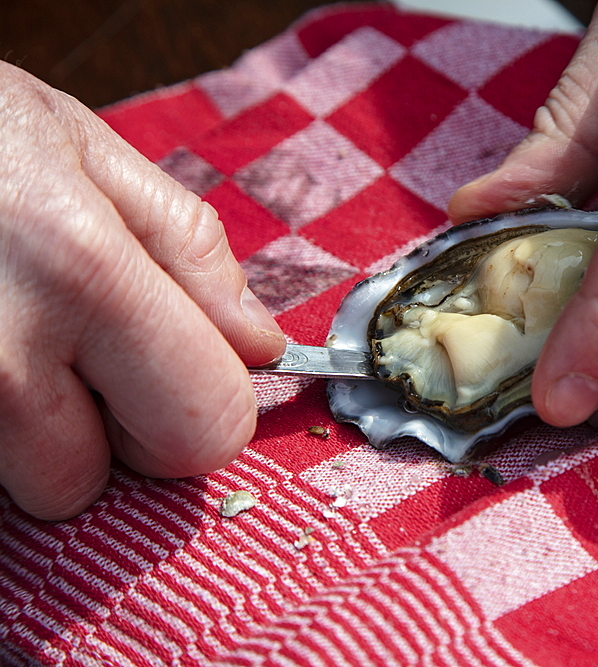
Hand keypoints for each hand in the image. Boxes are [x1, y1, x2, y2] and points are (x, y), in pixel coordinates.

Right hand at [0, 63, 285, 519]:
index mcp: (83, 274)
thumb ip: (188, 250)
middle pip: (104, 481)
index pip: (204, 427)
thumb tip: (258, 345)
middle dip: (114, 433)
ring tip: (15, 339)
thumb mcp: (82, 149)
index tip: (180, 371)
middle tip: (80, 353)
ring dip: (39, 434)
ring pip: (29, 486)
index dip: (204, 407)